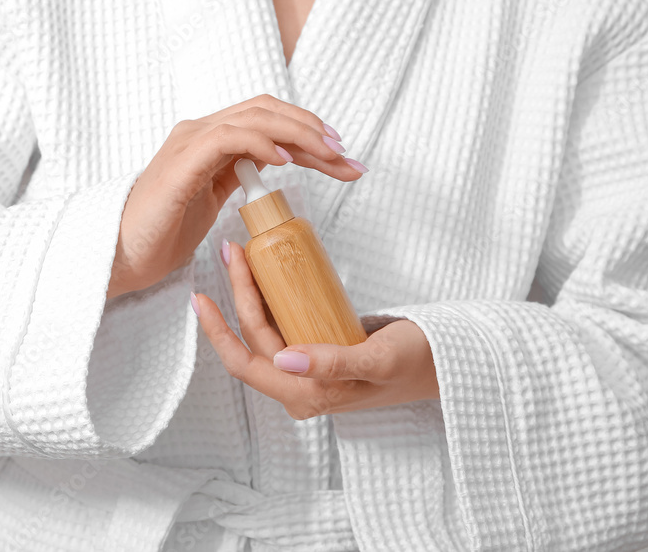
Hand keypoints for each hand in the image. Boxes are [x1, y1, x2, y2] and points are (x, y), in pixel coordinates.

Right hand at [107, 95, 363, 297]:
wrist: (120, 255)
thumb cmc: (162, 232)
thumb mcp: (212, 199)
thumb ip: (239, 175)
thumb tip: (277, 166)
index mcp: (210, 140)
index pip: (268, 119)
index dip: (307, 130)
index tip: (341, 155)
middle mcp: (201, 132)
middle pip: (267, 111)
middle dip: (313, 129)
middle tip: (345, 154)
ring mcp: (189, 143)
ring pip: (254, 117)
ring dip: (298, 133)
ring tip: (327, 155)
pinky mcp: (181, 164)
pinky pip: (228, 139)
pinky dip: (262, 143)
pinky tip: (286, 159)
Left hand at [193, 241, 438, 419]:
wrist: (445, 360)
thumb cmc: (416, 362)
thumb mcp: (378, 360)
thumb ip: (332, 364)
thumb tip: (284, 360)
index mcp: (306, 396)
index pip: (247, 364)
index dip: (219, 332)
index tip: (202, 296)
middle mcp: (299, 386)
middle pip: (253, 339)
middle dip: (237, 295)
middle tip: (233, 251)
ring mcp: (307, 369)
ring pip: (265, 330)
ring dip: (250, 293)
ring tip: (242, 254)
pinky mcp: (317, 349)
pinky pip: (282, 325)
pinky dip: (269, 298)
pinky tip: (265, 273)